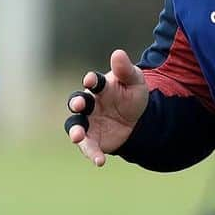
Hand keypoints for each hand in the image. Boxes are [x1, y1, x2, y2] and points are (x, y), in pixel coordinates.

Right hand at [65, 49, 148, 166]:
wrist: (139, 119)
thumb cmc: (133, 95)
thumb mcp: (135, 82)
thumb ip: (126, 70)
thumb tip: (118, 53)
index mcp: (100, 87)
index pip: (93, 82)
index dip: (92, 80)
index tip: (92, 80)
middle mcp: (90, 103)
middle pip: (78, 101)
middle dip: (77, 102)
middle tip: (79, 103)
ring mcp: (89, 121)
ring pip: (76, 125)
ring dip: (75, 130)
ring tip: (77, 137)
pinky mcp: (93, 138)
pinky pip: (88, 146)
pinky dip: (92, 153)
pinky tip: (100, 162)